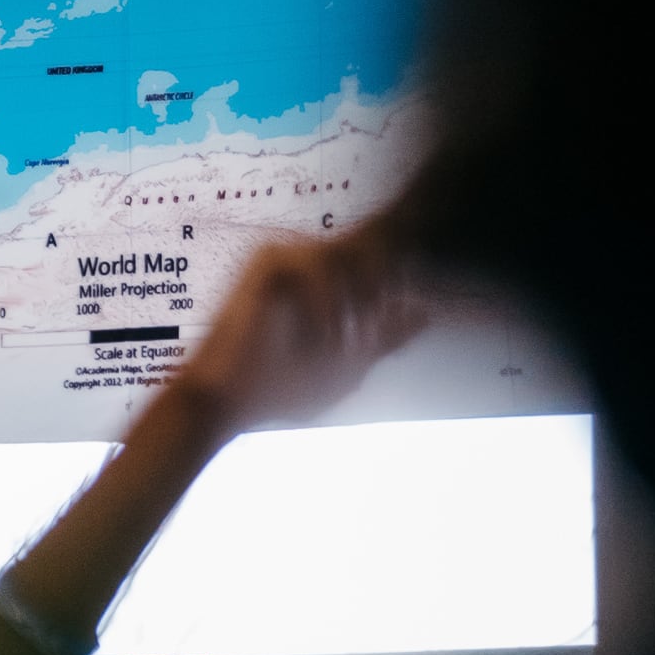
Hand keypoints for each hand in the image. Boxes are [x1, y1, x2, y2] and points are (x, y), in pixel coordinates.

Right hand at [165, 222, 435, 434]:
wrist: (229, 400)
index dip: (393, 288)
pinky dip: (327, 306)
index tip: (377, 334)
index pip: (379, 264)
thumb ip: (386, 337)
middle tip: (359, 343)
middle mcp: (308, 261)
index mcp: (328, 282)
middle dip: (376, 300)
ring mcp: (287, 257)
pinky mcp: (267, 261)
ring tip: (338, 347)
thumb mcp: (348, 366)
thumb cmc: (282, 388)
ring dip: (353, 307)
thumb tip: (426, 313)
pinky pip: (318, 265)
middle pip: (370, 254)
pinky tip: (318, 340)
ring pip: (350, 259)